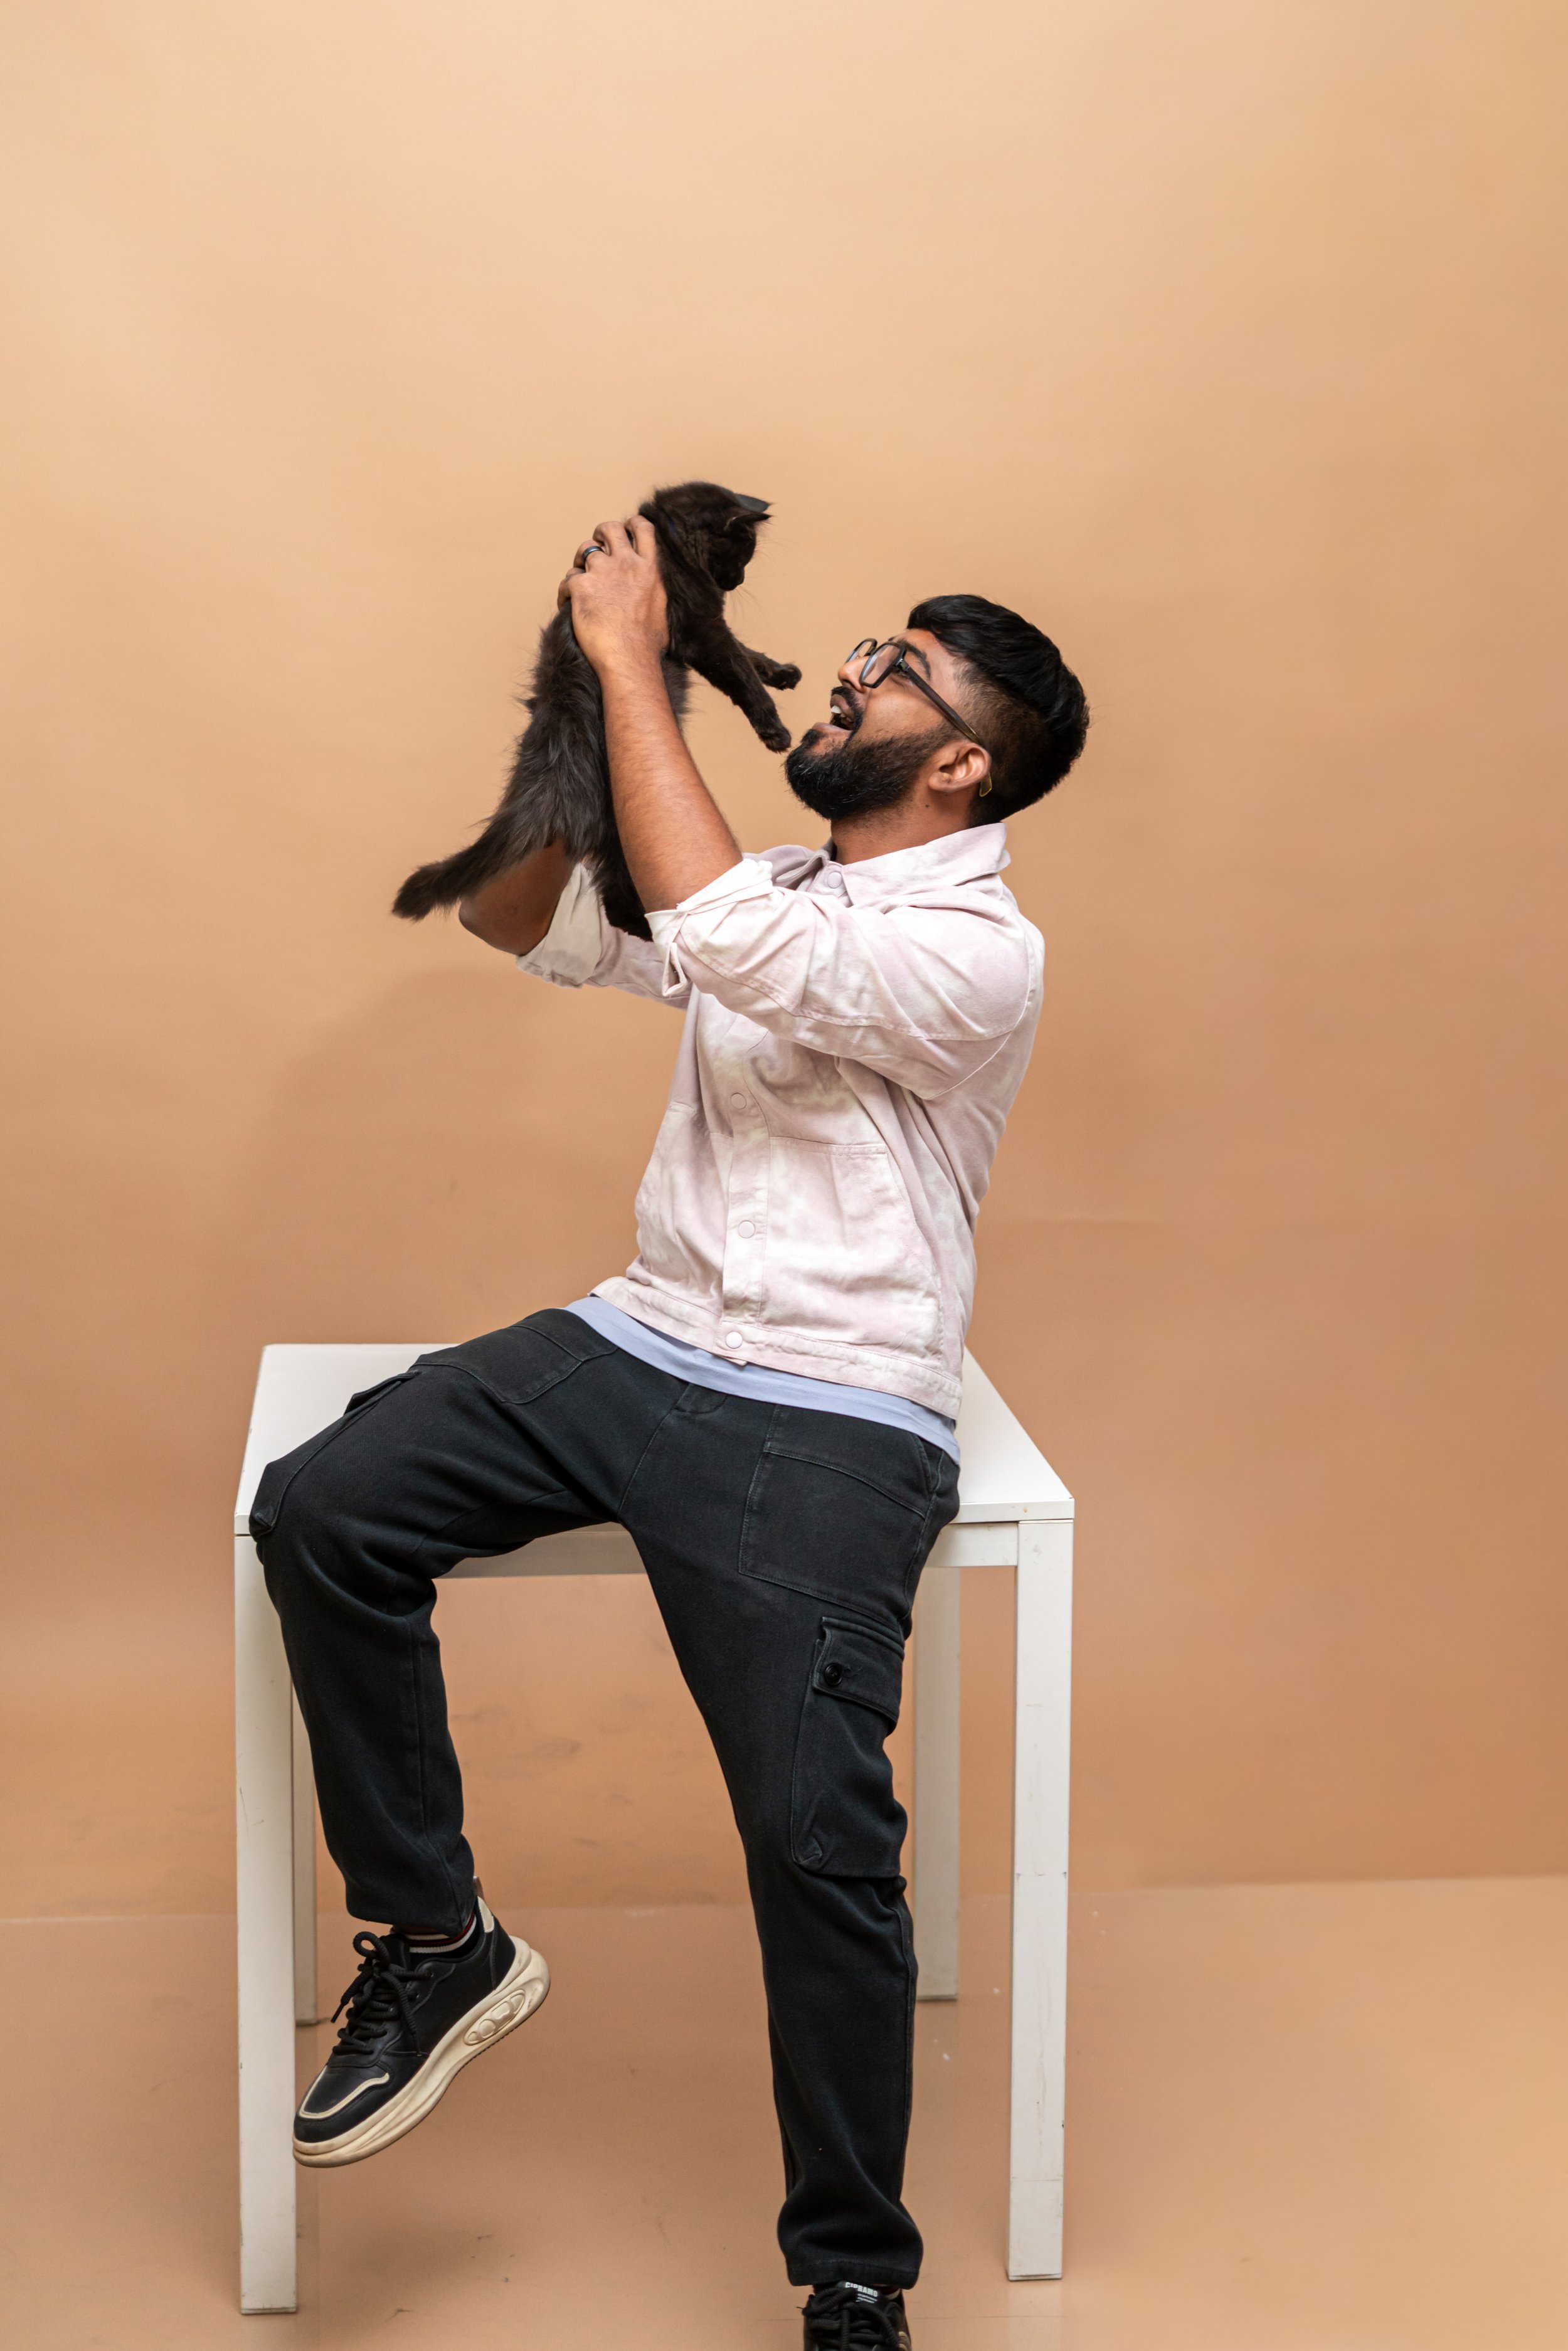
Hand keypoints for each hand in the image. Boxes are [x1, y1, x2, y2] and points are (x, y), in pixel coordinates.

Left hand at [557, 516, 667, 679]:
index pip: (642, 529)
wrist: (630, 660)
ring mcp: (603, 572)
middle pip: (610, 529)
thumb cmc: (648, 645)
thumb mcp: (661, 609)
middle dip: (601, 534)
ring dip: (581, 562)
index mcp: (649, 568)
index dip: (631, 525)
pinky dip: (565, 592)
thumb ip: (654, 590)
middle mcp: (626, 564)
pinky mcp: (581, 586)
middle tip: (597, 548)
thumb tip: (652, 591)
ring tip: (580, 580)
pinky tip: (567, 605)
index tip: (624, 531)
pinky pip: (568, 580)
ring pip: (585, 549)